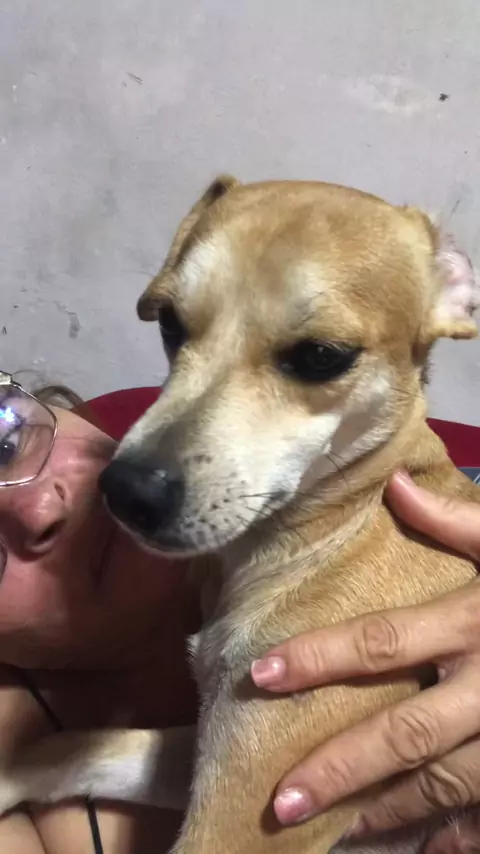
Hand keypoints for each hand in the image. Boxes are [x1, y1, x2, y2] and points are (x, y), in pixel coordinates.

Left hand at [251, 472, 479, 850]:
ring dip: (384, 811)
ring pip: (442, 785)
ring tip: (329, 832)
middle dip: (340, 767)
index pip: (382, 643)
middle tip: (279, 800)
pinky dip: (454, 836)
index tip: (261, 674)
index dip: (319, 657)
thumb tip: (396, 485)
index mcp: (475, 624)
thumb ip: (458, 520)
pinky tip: (418, 850)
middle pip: (403, 733)